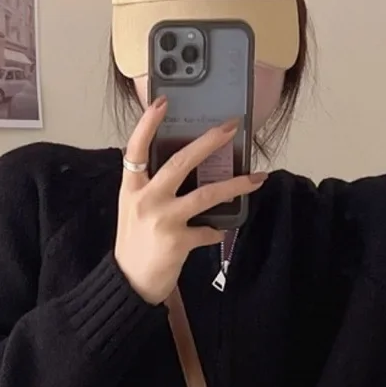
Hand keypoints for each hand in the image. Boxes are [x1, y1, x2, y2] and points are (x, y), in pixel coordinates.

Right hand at [114, 98, 267, 305]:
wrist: (130, 283)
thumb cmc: (134, 245)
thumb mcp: (132, 210)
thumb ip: (150, 189)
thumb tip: (183, 169)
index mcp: (131, 189)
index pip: (135, 149)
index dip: (148, 124)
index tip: (162, 103)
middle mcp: (145, 200)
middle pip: (180, 163)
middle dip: (208, 142)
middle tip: (230, 128)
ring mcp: (163, 220)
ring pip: (205, 195)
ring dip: (234, 186)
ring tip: (256, 178)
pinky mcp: (178, 242)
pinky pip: (207, 231)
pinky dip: (217, 231)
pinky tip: (221, 230)